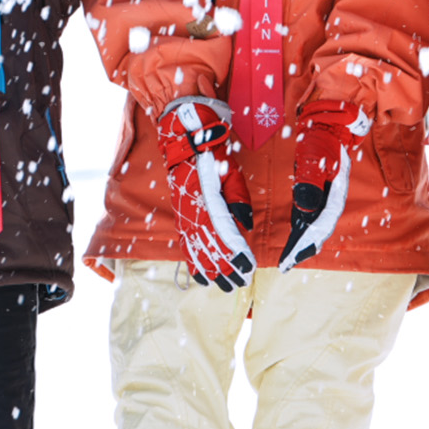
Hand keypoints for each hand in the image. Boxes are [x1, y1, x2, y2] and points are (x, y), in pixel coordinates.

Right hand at [155, 94, 253, 289]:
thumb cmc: (212, 155)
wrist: (184, 141)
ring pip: (196, 251)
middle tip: (241, 284)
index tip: (248, 268)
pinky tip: (201, 277)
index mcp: (208, 200)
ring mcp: (183, 215)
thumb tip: (245, 225)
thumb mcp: (230, 173)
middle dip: (226, 269)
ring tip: (223, 287)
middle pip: (210, 248)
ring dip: (211, 271)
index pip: (224, 234)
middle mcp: (192, 211)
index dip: (236, 254)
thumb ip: (238, 200)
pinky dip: (193, 263)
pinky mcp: (180, 217)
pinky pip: (185, 246)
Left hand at [282, 100, 372, 267]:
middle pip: (318, 230)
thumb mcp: (314, 158)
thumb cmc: (322, 138)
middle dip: (302, 248)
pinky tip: (295, 232)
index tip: (289, 261)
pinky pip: (313, 213)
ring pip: (316, 224)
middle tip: (286, 264)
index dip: (303, 245)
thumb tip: (305, 211)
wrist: (331, 121)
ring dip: (304, 240)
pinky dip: (304, 226)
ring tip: (289, 255)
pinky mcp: (322, 190)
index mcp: (333, 195)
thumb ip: (311, 184)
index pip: (318, 227)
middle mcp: (332, 199)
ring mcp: (328, 195)